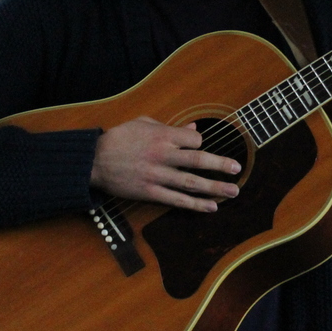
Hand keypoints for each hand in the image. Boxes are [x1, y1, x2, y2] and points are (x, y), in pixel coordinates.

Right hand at [90, 117, 240, 212]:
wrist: (94, 160)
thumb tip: (194, 129)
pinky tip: (211, 207)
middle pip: (198, 161)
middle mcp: (162, 155)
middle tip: (237, 169)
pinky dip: (195, 205)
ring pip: (191, 183)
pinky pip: (176, 200)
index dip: (200, 143)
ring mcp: (157, 175)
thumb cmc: (119, 138)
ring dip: (214, 188)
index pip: (194, 139)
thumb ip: (170, 127)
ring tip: (233, 191)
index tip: (200, 147)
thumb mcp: (143, 123)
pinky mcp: (150, 192)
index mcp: (162, 135)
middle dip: (220, 165)